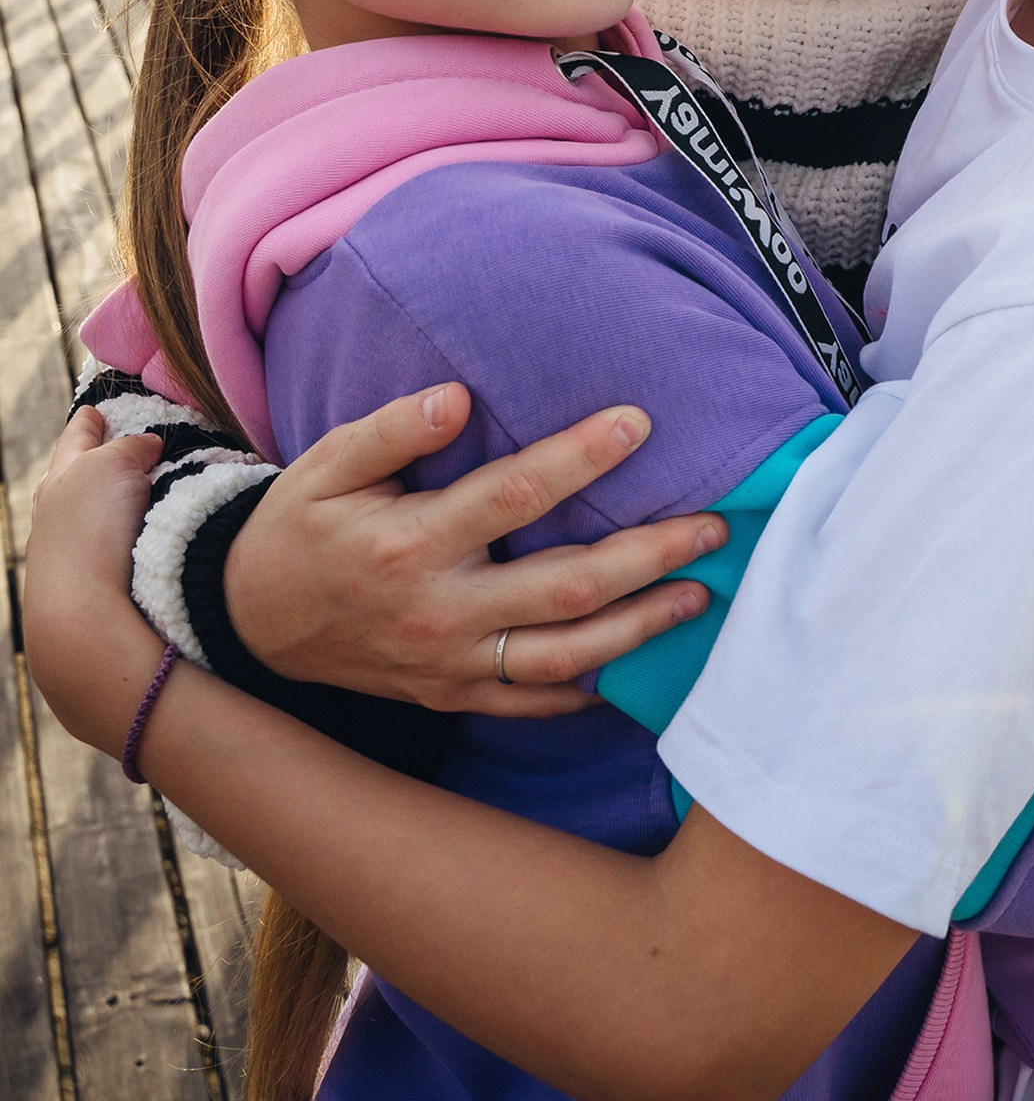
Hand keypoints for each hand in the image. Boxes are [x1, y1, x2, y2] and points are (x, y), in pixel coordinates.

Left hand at [23, 408, 167, 754]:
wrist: (81, 616)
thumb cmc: (92, 529)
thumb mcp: (113, 464)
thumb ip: (130, 447)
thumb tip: (145, 448)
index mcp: (59, 479)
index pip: (74, 439)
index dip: (87, 422)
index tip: (92, 411)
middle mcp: (57, 515)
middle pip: (75, 478)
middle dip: (94, 462)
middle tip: (116, 447)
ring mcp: (70, 555)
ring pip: (90, 517)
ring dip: (110, 504)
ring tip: (140, 495)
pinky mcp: (91, 587)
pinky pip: (107, 550)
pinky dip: (120, 538)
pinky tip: (140, 542)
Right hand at [224, 385, 725, 716]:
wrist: (251, 624)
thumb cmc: (300, 528)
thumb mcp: (326, 465)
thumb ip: (393, 430)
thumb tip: (459, 397)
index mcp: (409, 545)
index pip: (514, 496)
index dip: (580, 458)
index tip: (639, 422)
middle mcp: (440, 612)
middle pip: (566, 587)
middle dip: (649, 555)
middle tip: (715, 524)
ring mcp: (450, 665)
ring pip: (566, 655)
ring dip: (642, 627)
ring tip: (702, 594)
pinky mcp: (453, 697)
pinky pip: (535, 702)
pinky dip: (591, 690)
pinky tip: (643, 666)